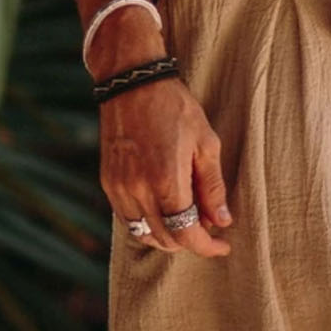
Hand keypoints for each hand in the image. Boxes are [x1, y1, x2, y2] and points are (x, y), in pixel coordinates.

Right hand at [102, 76, 232, 257]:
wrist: (132, 83)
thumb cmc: (175, 109)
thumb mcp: (205, 144)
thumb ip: (213, 188)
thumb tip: (221, 221)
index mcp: (166, 181)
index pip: (187, 234)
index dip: (207, 247)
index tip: (222, 246)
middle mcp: (138, 190)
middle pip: (166, 239)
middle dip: (190, 240)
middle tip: (209, 226)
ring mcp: (119, 188)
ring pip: (144, 234)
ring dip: (168, 236)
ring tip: (188, 218)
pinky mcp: (108, 183)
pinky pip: (128, 219)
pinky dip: (148, 224)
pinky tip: (164, 210)